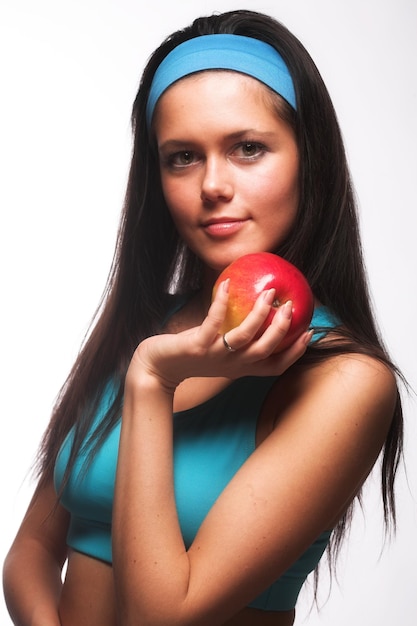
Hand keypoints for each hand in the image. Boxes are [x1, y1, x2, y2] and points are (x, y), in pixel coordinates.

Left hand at [127, 280, 310, 390]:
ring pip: (245, 337)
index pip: (276, 366)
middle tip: (290, 305)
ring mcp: (216, 356)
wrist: (159, 367)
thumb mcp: (219, 349)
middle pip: (267, 350)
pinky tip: (227, 284)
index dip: (296, 352)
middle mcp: (233, 365)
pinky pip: (213, 321)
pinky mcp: (198, 346)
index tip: (309, 331)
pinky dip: (222, 302)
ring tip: (268, 292)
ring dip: (259, 314)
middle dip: (283, 328)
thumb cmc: (191, 353)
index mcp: (241, 367)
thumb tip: (255, 306)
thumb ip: (237, 336)